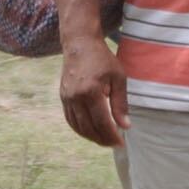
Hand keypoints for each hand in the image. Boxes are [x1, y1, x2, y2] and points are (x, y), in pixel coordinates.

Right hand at [59, 34, 128, 148]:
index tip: (121, 142)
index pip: (102, 122)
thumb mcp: (118, 78)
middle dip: (102, 139)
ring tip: (104, 140)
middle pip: (89, 127)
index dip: (112, 135)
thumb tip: (125, 126)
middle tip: (114, 144)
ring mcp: (67, 98)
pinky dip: (80, 129)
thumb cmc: (102, 59)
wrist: (79, 45)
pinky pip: (71, 119)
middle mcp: (76, 97)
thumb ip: (120, 104)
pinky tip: (90, 131)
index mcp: (91, 91)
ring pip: (78, 126)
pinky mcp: (63, 98)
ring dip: (91, 137)